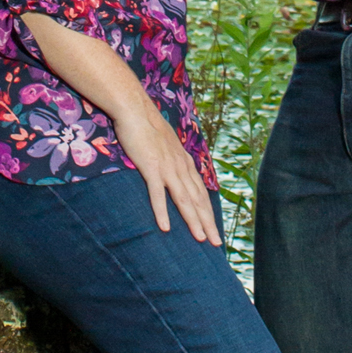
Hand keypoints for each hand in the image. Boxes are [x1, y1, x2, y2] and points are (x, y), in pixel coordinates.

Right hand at [113, 92, 221, 245]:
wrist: (135, 109)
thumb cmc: (148, 126)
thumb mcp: (166, 143)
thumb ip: (173, 158)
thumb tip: (176, 168)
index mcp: (184, 162)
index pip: (200, 192)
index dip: (208, 211)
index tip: (214, 228)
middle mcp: (180, 167)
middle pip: (197, 199)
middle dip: (208, 222)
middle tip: (216, 243)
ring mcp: (167, 168)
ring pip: (183, 199)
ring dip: (192, 220)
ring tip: (200, 238)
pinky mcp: (151, 168)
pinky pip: (157, 194)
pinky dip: (162, 211)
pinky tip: (166, 227)